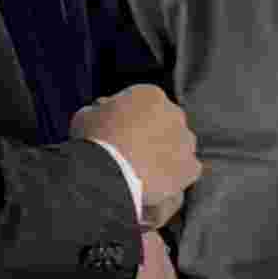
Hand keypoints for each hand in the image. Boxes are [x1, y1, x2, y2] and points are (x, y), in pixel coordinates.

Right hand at [74, 84, 199, 225]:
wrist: (109, 171)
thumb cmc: (94, 140)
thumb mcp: (86, 114)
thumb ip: (99, 110)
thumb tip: (101, 111)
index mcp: (150, 95)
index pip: (143, 104)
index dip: (128, 119)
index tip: (117, 133)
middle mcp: (175, 113)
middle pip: (164, 123)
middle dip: (150, 135)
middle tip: (131, 153)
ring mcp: (186, 141)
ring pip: (178, 146)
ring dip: (164, 154)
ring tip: (142, 171)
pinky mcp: (191, 167)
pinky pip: (186, 170)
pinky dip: (174, 176)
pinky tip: (156, 183)